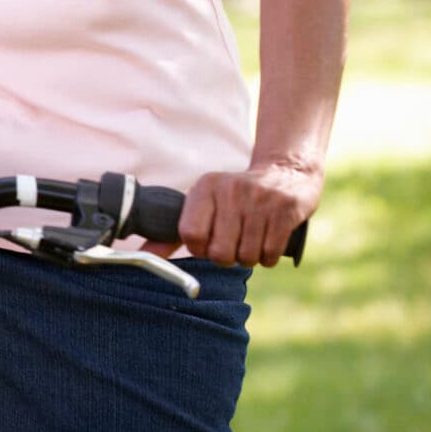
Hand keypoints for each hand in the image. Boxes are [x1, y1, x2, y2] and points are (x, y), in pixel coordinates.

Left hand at [148, 161, 321, 266]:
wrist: (285, 173)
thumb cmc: (236, 197)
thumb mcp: (204, 203)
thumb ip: (174, 232)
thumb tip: (145, 255)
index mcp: (205, 187)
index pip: (190, 234)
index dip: (199, 249)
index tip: (207, 245)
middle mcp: (230, 191)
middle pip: (219, 252)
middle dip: (226, 257)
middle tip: (232, 245)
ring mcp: (259, 200)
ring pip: (246, 256)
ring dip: (248, 257)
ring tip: (250, 240)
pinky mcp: (285, 211)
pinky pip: (269, 255)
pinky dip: (267, 258)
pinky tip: (266, 241)